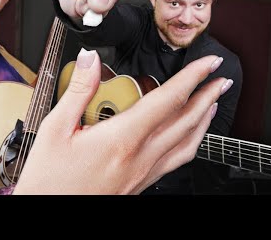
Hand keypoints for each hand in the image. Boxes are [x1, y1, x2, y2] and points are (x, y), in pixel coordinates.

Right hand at [13, 50, 228, 194]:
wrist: (49, 210)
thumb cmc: (50, 180)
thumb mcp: (54, 129)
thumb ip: (77, 90)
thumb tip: (89, 60)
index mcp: (122, 138)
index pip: (168, 100)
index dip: (193, 77)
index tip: (208, 63)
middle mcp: (140, 157)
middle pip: (186, 121)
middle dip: (208, 96)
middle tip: (221, 78)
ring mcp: (144, 172)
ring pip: (188, 143)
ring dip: (205, 119)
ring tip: (214, 103)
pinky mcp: (141, 182)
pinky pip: (176, 160)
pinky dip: (191, 142)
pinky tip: (189, 136)